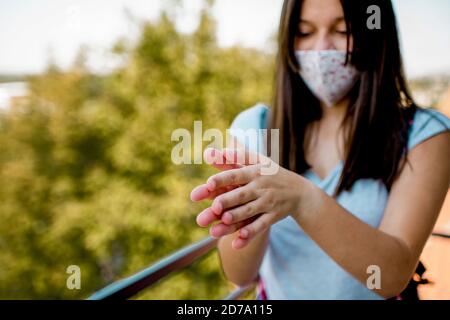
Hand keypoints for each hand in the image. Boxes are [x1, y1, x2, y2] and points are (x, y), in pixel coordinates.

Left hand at [192, 147, 308, 248]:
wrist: (300, 192)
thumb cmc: (270, 173)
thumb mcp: (256, 161)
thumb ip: (231, 157)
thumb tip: (207, 153)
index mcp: (254, 172)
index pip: (236, 175)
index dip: (223, 179)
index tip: (209, 183)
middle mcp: (261, 187)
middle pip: (242, 194)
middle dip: (228, 200)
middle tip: (214, 207)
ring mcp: (268, 203)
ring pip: (250, 211)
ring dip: (237, 216)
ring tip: (224, 221)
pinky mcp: (273, 217)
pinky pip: (261, 226)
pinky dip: (250, 234)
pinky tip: (237, 242)